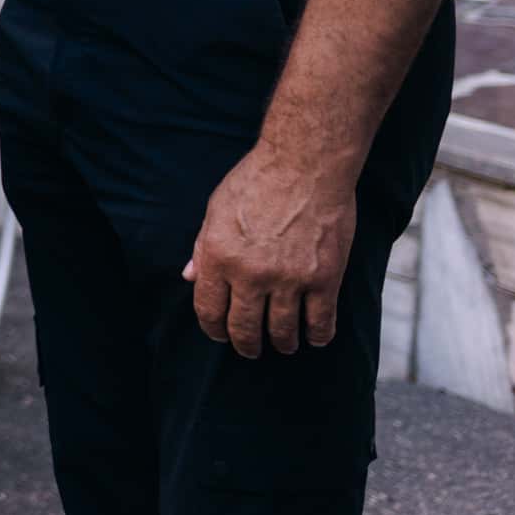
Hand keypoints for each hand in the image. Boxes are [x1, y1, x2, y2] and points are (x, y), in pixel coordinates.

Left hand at [187, 144, 357, 356]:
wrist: (306, 165)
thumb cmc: (256, 181)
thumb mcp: (216, 209)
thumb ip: (203, 247)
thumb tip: (189, 277)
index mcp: (219, 256)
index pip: (209, 310)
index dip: (213, 329)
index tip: (220, 334)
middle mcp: (250, 274)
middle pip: (244, 328)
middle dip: (245, 345)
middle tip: (250, 349)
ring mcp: (289, 279)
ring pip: (282, 331)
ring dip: (281, 344)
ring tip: (282, 344)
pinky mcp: (324, 279)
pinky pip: (321, 322)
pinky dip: (317, 336)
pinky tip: (313, 336)